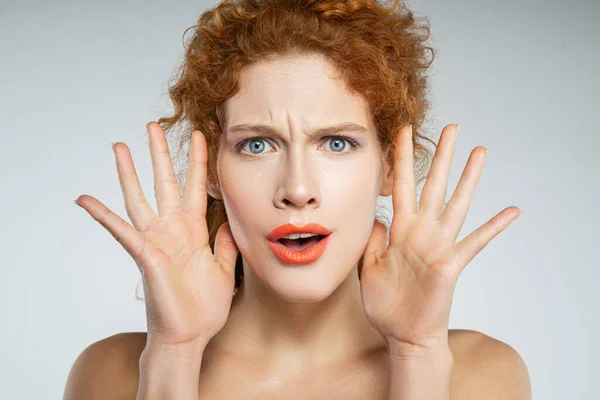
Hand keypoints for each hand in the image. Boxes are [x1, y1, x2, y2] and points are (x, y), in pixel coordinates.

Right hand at [74, 122, 238, 346]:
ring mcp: (157, 240)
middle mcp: (173, 229)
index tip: (202, 136)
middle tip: (153, 126)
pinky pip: (121, 231)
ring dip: (129, 172)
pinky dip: (102, 215)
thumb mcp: (226, 269)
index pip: (197, 187)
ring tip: (119, 146)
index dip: (200, 162)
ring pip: (140, 198)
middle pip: (165, 182)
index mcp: (194, 230)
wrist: (190, 336)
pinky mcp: (144, 255)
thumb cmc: (205, 306)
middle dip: (161, 154)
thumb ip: (226, 244)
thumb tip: (230, 222)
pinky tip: (85, 198)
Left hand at [360, 124, 520, 351]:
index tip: (400, 133)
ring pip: (455, 204)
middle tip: (451, 127)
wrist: (403, 336)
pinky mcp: (450, 265)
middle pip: (432, 185)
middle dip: (440, 156)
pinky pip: (475, 242)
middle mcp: (421, 232)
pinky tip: (512, 210)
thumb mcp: (369, 267)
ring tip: (481, 151)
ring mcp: (438, 246)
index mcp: (400, 231)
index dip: (400, 160)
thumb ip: (373, 240)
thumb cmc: (386, 304)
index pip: (400, 186)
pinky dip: (494, 227)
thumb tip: (376, 216)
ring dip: (469, 178)